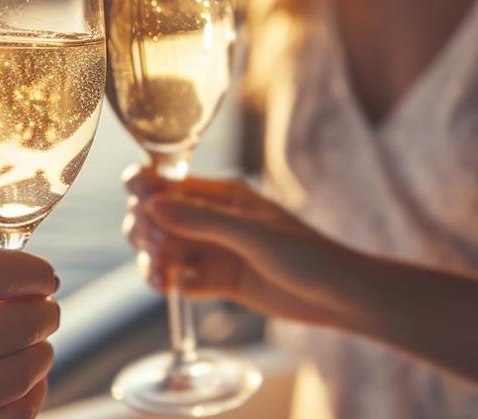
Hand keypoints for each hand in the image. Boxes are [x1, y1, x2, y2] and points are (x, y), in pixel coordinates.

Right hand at [124, 165, 363, 327]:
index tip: (136, 201)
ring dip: (151, 257)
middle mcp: (211, 218)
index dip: (143, 187)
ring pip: (162, 248)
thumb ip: (202, 220)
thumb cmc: (307, 255)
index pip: (167, 181)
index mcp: (221, 193)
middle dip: (145, 227)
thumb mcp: (253, 235)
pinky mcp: (216, 280)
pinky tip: (166, 288)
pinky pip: (178, 277)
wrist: (340, 296)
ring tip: (161, 273)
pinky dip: (166, 282)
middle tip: (157, 246)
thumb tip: (151, 205)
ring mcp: (212, 249)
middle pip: (155, 215)